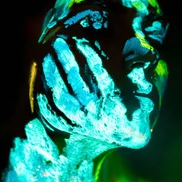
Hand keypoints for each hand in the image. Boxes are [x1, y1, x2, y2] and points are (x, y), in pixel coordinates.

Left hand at [36, 36, 153, 148]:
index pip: (100, 75)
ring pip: (62, 96)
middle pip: (76, 81)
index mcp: (113, 103)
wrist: (126, 140)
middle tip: (58, 41)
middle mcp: (96, 112)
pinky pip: (55, 115)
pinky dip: (46, 103)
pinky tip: (39, 87)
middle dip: (66, 59)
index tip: (81, 41)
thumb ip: (138, 80)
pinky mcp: (72, 128)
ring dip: (53, 75)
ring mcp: (81, 121)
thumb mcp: (142, 98)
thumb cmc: (132, 115)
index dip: (91, 57)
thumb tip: (136, 64)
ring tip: (46, 57)